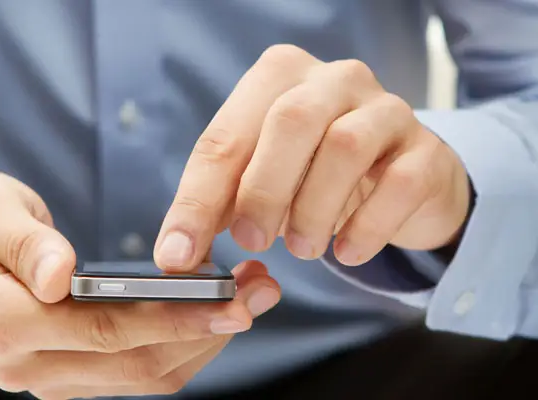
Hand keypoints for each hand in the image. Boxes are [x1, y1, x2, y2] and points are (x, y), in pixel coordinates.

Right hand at [0, 169, 280, 398]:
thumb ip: (21, 240)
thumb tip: (60, 275)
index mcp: (3, 323)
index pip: (101, 331)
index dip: (170, 319)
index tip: (227, 300)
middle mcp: (26, 367)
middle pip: (134, 364)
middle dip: (205, 331)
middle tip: (261, 289)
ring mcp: (49, 379)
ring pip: (143, 377)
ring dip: (203, 342)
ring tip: (251, 295)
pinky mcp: (69, 376)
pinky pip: (134, 373)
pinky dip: (180, 345)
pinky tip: (211, 311)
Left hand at [155, 45, 470, 268]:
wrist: (398, 182)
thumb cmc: (314, 177)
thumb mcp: (258, 183)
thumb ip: (219, 209)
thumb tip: (176, 256)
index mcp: (277, 78)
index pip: (226, 136)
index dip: (198, 199)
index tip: (179, 253)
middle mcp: (332, 79)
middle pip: (290, 122)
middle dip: (262, 191)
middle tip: (251, 242)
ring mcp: (386, 108)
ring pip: (346, 145)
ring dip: (314, 208)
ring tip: (302, 249)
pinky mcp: (426, 148)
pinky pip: (399, 181)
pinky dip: (368, 225)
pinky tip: (348, 251)